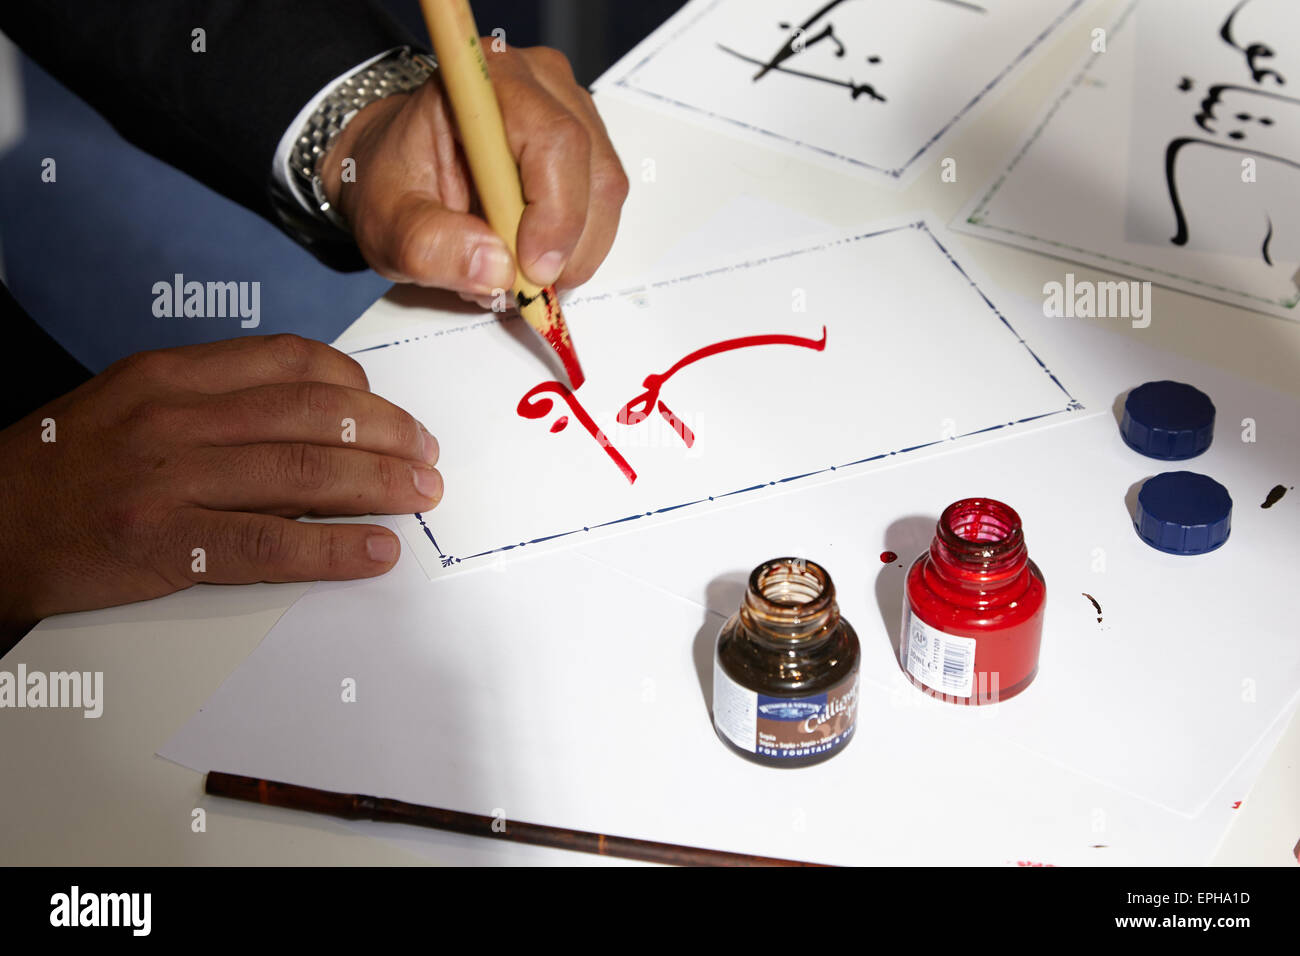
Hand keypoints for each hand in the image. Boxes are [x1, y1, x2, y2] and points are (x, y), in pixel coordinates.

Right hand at [0, 335, 441, 638]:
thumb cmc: (68, 466)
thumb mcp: (134, 402)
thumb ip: (216, 398)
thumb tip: (314, 412)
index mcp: (172, 374)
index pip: (292, 361)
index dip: (360, 385)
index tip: (392, 410)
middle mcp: (176, 417)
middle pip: (314, 415)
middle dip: (389, 436)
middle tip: (428, 457)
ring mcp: (170, 481)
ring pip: (305, 474)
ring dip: (381, 485)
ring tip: (422, 496)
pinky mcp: (165, 545)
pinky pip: (272, 545)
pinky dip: (335, 548)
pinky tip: (377, 551)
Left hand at [321, 43, 628, 307]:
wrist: (398, 166)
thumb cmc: (394, 181)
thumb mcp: (388, 223)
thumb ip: (431, 246)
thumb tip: (498, 271)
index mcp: (486, 82)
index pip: (554, 141)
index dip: (556, 213)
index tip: (530, 271)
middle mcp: (541, 83)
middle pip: (593, 172)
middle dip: (567, 245)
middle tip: (521, 287)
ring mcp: (572, 110)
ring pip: (605, 194)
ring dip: (571, 250)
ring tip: (515, 269)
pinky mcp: (585, 144)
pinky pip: (602, 205)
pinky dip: (574, 244)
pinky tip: (530, 252)